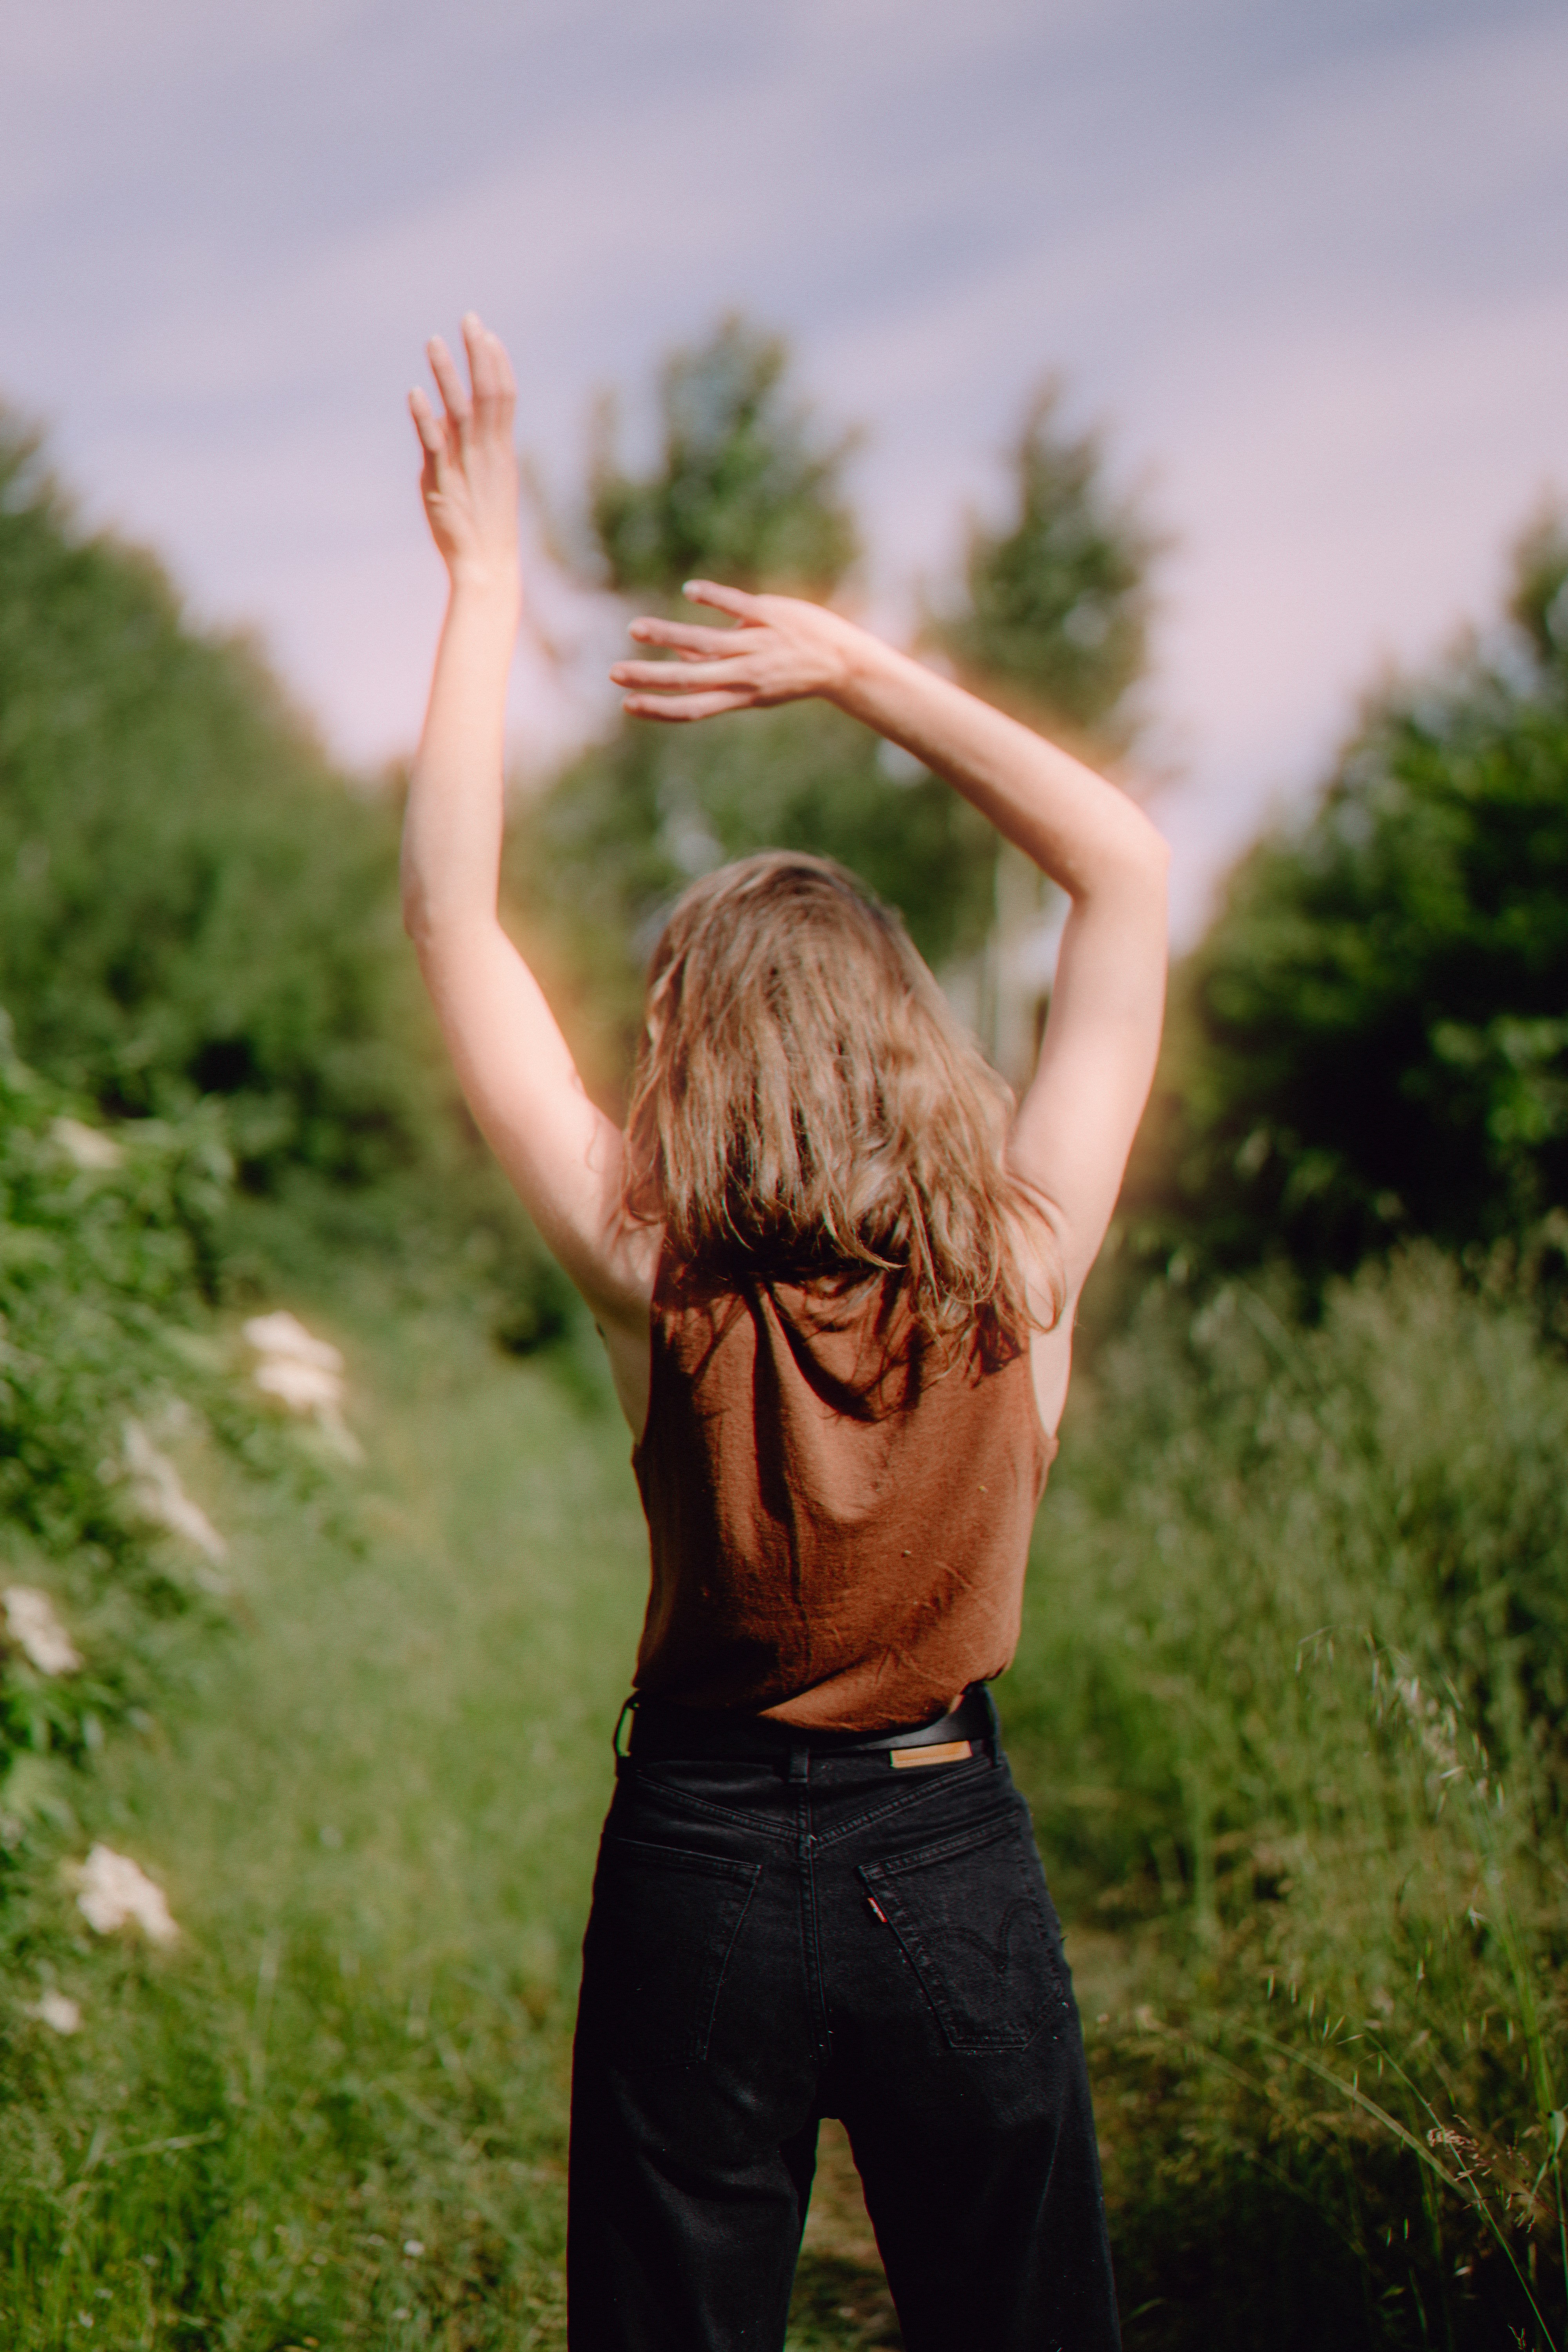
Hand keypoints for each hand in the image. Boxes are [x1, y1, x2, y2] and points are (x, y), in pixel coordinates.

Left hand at [409, 314, 519, 593]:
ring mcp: (467, 466)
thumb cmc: (485, 526)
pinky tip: (415, 392)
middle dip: (479, 355)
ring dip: (449, 375)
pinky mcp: (443, 482)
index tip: (488, 334)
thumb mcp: (484, 480)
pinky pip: (435, 445)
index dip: (498, 364)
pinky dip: (425, 417)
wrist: (487, 566)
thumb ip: (467, 446)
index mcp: (502, 451)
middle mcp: (488, 453)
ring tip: (435, 341)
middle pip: (489, 393)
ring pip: (462, 411)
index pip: (505, 397)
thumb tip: (442, 417)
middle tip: (470, 318)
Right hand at [610, 583, 863, 721]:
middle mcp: (746, 674)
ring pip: (705, 642)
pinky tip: (688, 591)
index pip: (693, 708)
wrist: (845, 663)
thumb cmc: (795, 671)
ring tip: (636, 629)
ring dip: (668, 635)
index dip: (660, 708)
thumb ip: (719, 667)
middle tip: (615, 673)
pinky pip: (737, 606)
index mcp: (741, 695)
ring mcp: (758, 645)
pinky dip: (713, 598)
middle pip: (689, 679)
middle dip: (650, 677)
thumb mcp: (757, 680)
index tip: (629, 705)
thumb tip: (680, 653)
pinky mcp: (771, 616)